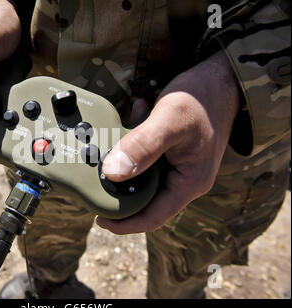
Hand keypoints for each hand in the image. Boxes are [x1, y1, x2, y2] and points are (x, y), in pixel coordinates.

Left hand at [96, 50, 240, 233]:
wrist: (219, 78)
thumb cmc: (202, 99)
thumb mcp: (170, 121)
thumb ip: (142, 146)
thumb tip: (112, 173)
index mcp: (189, 184)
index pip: (153, 217)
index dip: (125, 223)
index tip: (99, 219)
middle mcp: (182, 179)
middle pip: (144, 199)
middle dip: (118, 189)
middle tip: (93, 177)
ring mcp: (175, 166)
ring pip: (141, 176)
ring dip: (123, 161)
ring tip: (110, 140)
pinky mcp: (168, 152)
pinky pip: (144, 156)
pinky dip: (132, 142)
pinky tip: (130, 118)